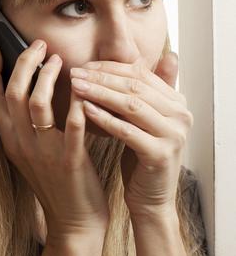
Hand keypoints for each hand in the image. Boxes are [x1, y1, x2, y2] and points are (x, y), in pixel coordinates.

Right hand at [0, 41, 108, 241]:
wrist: (73, 224)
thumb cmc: (56, 183)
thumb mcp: (31, 153)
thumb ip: (26, 125)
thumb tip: (28, 90)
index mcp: (10, 140)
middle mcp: (21, 144)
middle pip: (13, 93)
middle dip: (24, 63)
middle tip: (39, 45)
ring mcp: (43, 153)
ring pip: (36, 104)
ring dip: (47, 77)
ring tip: (59, 60)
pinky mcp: (70, 162)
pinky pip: (72, 127)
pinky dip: (78, 105)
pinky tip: (85, 90)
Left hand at [69, 53, 191, 216]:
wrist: (150, 198)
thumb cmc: (140, 155)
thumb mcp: (140, 120)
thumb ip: (139, 92)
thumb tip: (138, 57)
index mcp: (176, 101)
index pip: (140, 73)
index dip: (109, 67)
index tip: (82, 65)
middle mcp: (181, 115)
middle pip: (135, 86)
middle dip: (101, 78)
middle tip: (74, 73)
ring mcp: (173, 135)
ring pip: (131, 105)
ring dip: (99, 93)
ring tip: (75, 87)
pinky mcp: (160, 154)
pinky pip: (127, 131)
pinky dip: (105, 118)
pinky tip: (84, 110)